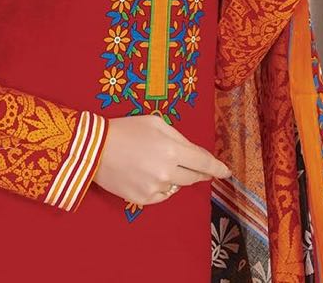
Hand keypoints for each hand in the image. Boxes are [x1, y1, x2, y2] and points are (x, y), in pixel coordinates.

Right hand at [92, 114, 231, 205]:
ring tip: (160, 164)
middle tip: (199, 168)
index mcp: (172, 150)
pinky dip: (162, 187)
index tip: (227, 172)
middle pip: (193, 177)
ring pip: (177, 186)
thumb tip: (198, 155)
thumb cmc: (127, 130)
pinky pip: (162, 196)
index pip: (204, 163)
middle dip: (199, 173)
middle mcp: (166, 172)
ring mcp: (154, 187)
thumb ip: (181, 139)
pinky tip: (150, 176)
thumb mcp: (158, 124)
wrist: (94, 149)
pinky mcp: (142, 199)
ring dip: (177, 177)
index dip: (218, 169)